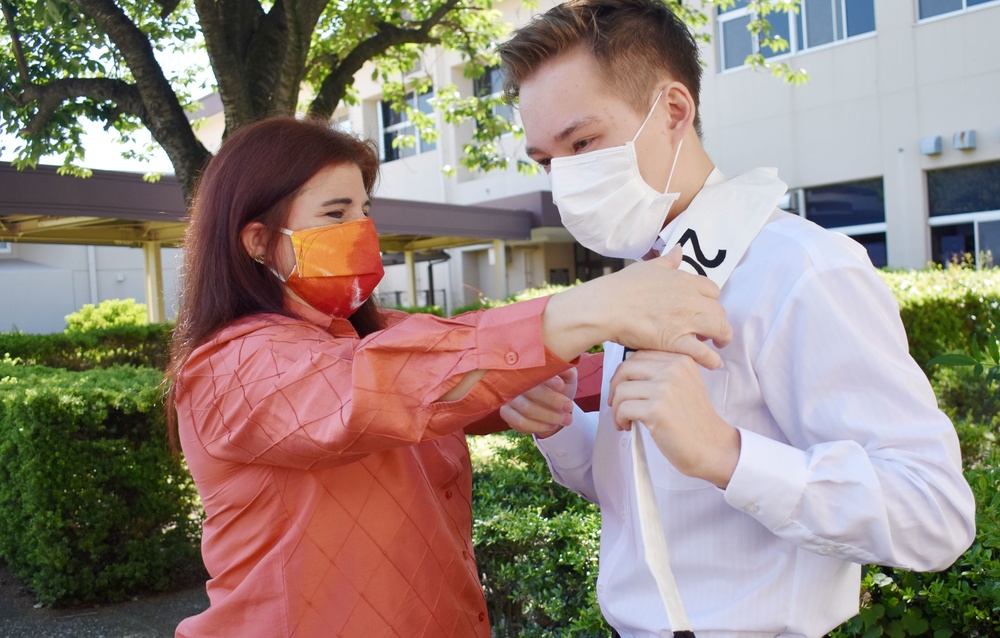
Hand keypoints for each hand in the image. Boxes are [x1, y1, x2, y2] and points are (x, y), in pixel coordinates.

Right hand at [499, 368, 577, 438]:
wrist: (550, 404)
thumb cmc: (558, 386)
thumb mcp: (565, 377)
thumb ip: (567, 372)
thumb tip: (567, 371)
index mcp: (527, 367)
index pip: (534, 371)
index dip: (547, 379)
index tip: (561, 385)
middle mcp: (513, 380)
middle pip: (530, 391)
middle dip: (552, 400)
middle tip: (569, 407)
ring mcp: (508, 397)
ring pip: (526, 409)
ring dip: (549, 416)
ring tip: (567, 419)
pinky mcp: (505, 412)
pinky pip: (520, 422)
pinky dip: (538, 426)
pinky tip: (552, 426)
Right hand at [605, 245, 731, 369]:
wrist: (607, 306)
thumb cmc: (623, 286)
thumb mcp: (648, 267)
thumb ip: (668, 261)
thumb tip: (679, 250)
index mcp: (685, 281)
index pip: (713, 290)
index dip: (711, 301)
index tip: (704, 308)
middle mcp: (690, 300)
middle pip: (719, 311)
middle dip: (718, 320)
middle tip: (711, 329)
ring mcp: (685, 321)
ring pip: (720, 329)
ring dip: (723, 338)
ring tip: (718, 345)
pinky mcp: (676, 342)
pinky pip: (704, 353)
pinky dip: (712, 359)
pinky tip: (713, 363)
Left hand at [608, 350, 739, 487]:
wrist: (711, 447)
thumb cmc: (693, 420)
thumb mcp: (684, 384)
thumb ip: (662, 372)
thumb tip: (625, 371)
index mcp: (680, 360)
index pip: (639, 355)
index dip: (625, 373)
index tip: (624, 389)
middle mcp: (674, 369)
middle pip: (626, 369)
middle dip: (615, 388)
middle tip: (617, 404)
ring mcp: (665, 388)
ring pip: (622, 390)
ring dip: (616, 407)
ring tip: (624, 419)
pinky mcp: (657, 409)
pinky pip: (623, 408)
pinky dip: (620, 419)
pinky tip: (627, 426)